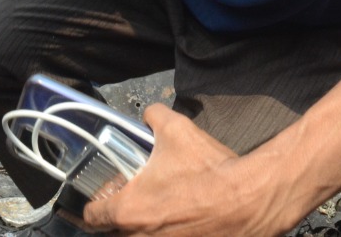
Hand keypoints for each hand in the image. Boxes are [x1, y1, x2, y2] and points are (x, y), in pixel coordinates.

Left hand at [80, 106, 294, 236]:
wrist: (249, 200)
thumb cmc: (209, 170)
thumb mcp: (176, 129)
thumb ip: (153, 117)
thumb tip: (149, 116)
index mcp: (128, 211)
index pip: (91, 218)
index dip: (94, 204)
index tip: (103, 197)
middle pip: (113, 233)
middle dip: (118, 217)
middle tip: (131, 199)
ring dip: (142, 226)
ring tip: (159, 207)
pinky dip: (166, 231)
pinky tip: (180, 217)